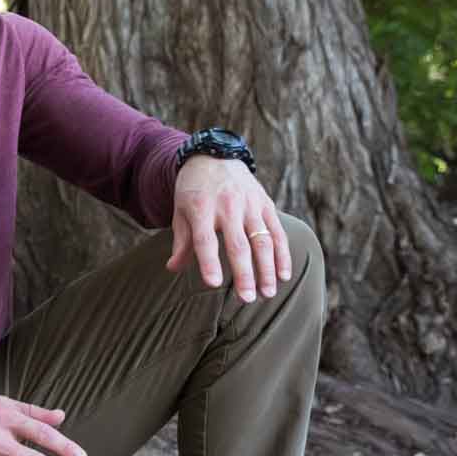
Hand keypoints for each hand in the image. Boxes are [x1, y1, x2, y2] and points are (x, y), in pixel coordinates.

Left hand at [165, 156, 290, 302]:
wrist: (214, 156)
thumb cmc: (193, 192)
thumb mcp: (180, 212)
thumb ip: (181, 242)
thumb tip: (173, 269)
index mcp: (201, 209)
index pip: (205, 240)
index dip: (209, 262)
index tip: (213, 284)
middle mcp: (227, 206)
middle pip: (238, 244)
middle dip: (244, 273)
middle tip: (247, 299)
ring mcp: (250, 205)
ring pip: (262, 241)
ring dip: (267, 269)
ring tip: (267, 294)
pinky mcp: (266, 204)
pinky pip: (277, 232)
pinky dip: (282, 255)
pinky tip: (283, 275)